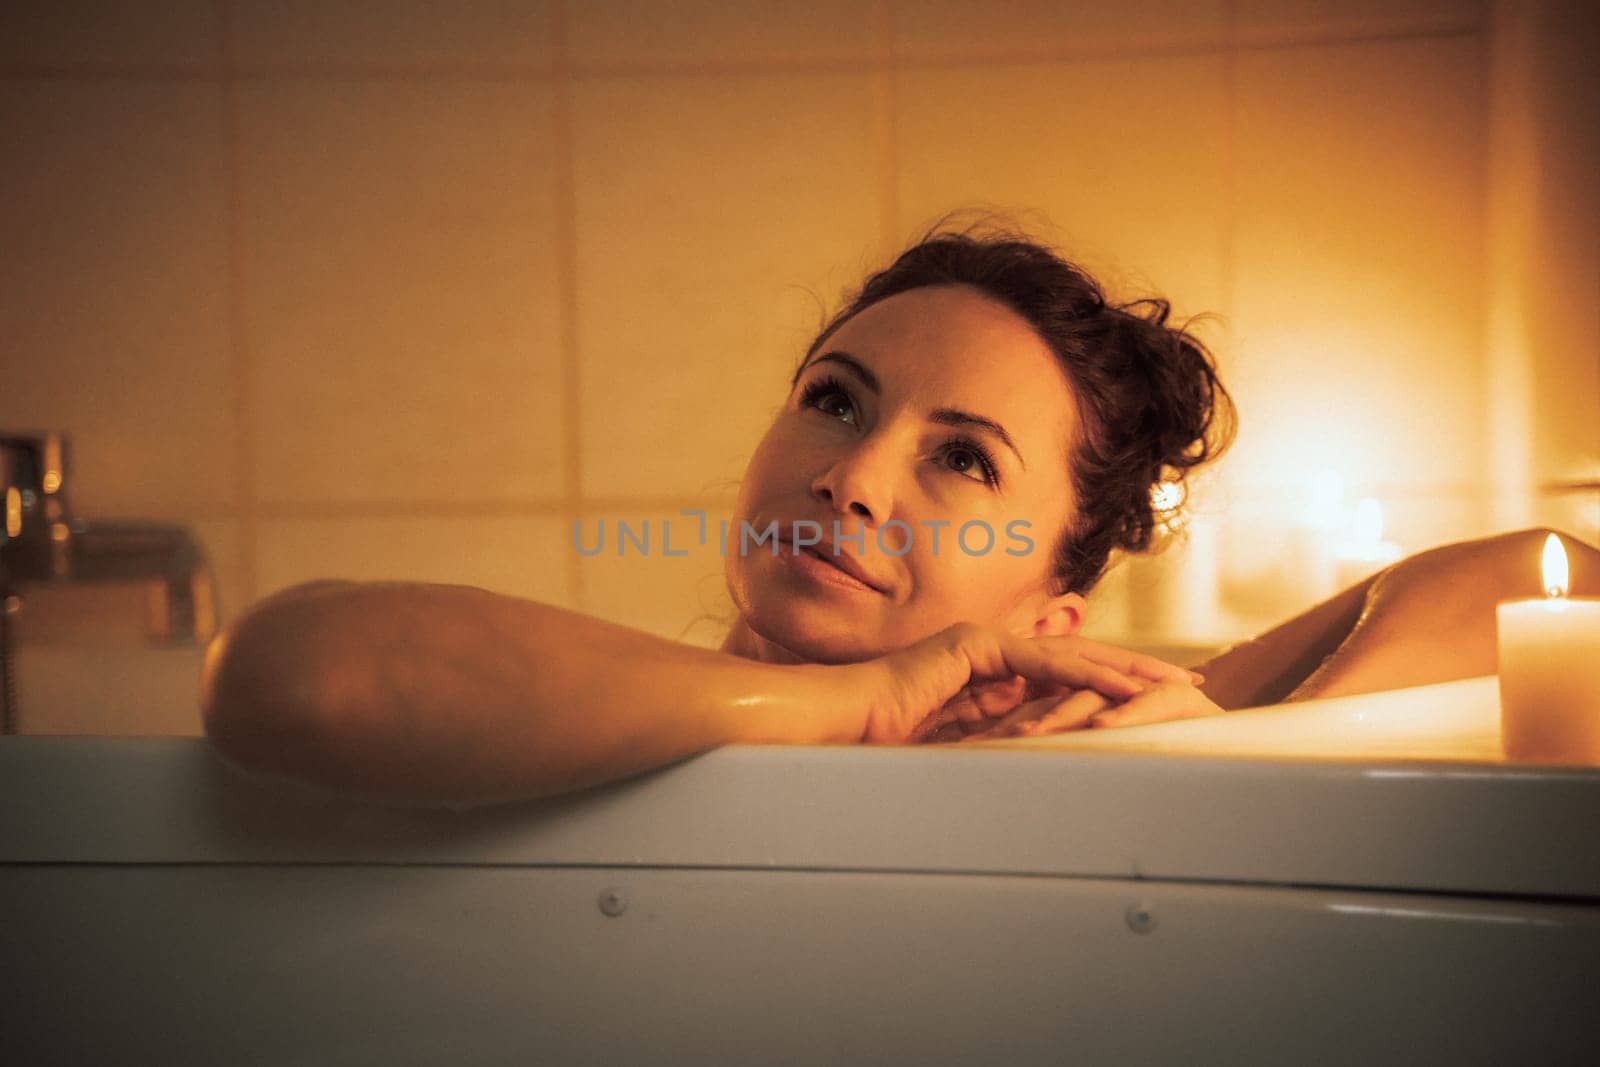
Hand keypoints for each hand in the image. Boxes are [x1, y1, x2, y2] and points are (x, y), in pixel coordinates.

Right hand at [841, 623, 1200, 743]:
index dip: (1109, 683)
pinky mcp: (976, 647)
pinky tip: (1126, 686)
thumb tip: (1031, 754)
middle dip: (1134, 668)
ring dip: (1126, 667)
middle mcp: (989, 652)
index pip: (1061, 674)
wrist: (841, 725)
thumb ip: (989, 738)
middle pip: (1078, 657)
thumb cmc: (881, 742)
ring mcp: (983, 644)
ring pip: (1071, 654)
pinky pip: (1044, 662)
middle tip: (1186, 681)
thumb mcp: (953, 746)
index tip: (1152, 697)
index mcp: (984, 674)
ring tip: (1172, 682)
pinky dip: (1089, 674)